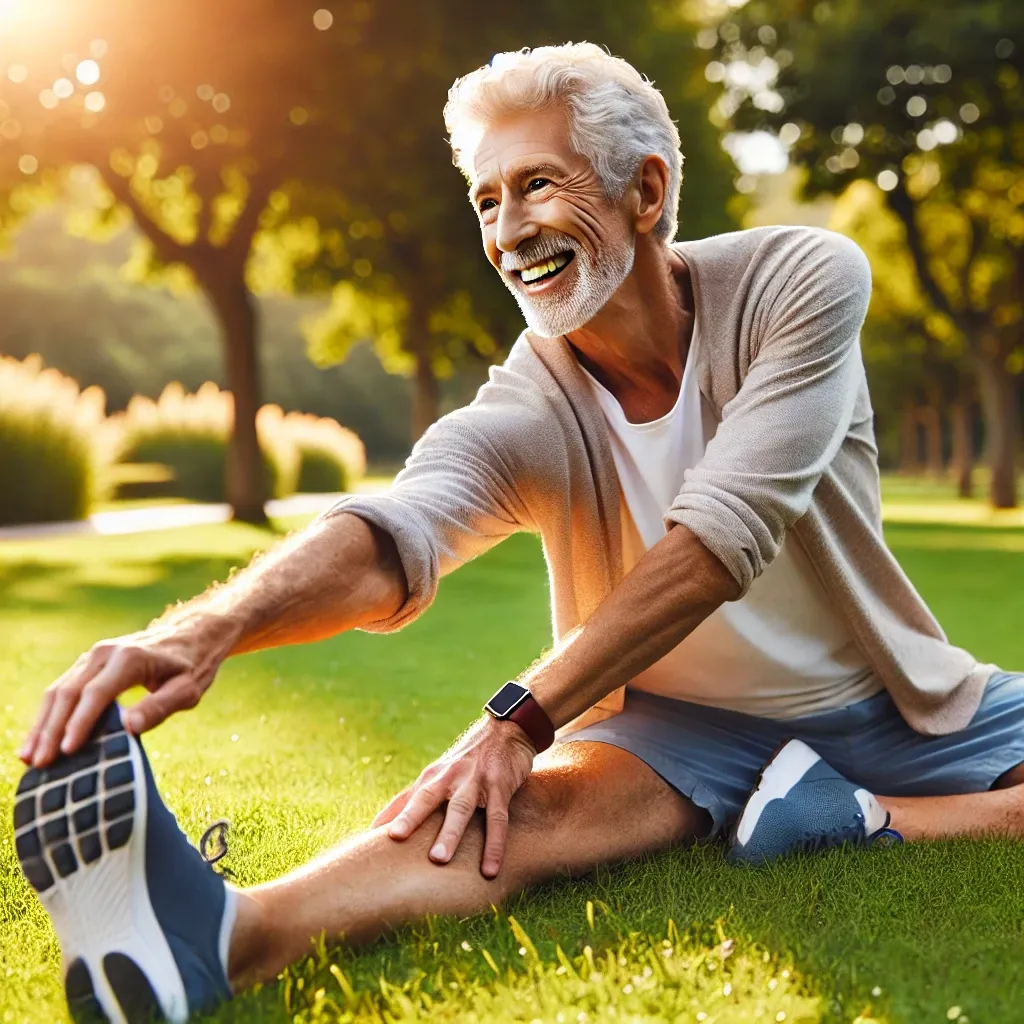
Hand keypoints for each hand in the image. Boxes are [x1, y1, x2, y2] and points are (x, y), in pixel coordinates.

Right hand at [18, 617, 237, 767]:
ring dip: (42, 724)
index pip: (97, 694)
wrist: (191, 635)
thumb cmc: (192, 666)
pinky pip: (62, 689)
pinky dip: (48, 714)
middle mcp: (105, 653)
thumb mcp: (188, 689)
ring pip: (58, 691)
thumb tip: (129, 728)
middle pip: (69, 693)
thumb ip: (160, 707)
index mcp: (130, 658)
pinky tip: (38, 739)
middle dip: (52, 730)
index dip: (80, 723)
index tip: (67, 751)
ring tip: (29, 757)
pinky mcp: (88, 665)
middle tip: (40, 764)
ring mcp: (92, 657)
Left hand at [373, 715, 535, 877]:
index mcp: (433, 776)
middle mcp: (450, 776)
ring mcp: (475, 781)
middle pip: (427, 798)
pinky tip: (490, 869)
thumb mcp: (441, 772)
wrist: (506, 730)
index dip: (388, 817)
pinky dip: (494, 845)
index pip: (407, 798)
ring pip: (461, 808)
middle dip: (411, 818)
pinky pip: (497, 819)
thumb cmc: (468, 758)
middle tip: (395, 839)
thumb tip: (381, 824)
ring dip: (450, 833)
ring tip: (439, 860)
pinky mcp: (500, 786)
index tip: (367, 839)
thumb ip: (415, 796)